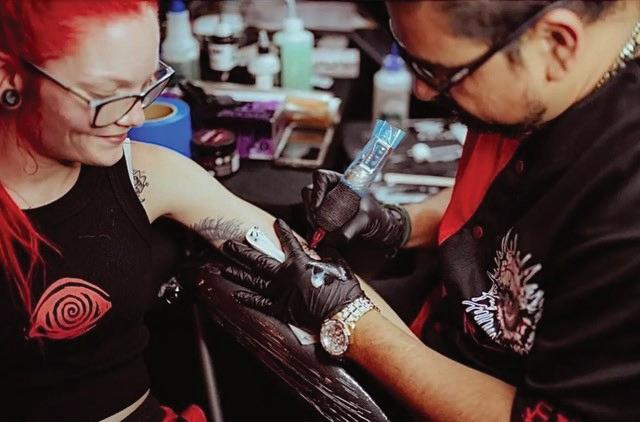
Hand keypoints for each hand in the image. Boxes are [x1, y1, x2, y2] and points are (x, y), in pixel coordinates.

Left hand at [222, 219, 363, 328]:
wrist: (343, 315)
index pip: (288, 241)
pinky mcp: (281, 309)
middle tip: (227, 244)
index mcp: (300, 262)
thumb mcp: (338, 264)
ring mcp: (280, 293)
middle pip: (258, 260)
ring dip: (237, 272)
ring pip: (253, 280)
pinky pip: (260, 303)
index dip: (282, 230)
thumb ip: (326, 252)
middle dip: (241, 250)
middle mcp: (285, 275)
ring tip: (223, 267)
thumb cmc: (343, 290)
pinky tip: (236, 294)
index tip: (276, 222)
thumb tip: (322, 245)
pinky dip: (248, 299)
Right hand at [302, 169, 410, 248]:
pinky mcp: (321, 220)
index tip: (317, 209)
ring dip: (314, 223)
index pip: (320, 177)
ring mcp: (322, 204)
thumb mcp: (367, 219)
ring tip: (328, 235)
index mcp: (341, 181)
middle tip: (321, 227)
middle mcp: (329, 190)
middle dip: (312, 211)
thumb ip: (352, 227)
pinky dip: (315, 233)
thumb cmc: (375, 217)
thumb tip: (334, 237)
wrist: (378, 230)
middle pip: (308, 194)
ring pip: (308, 210)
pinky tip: (325, 239)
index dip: (316, 192)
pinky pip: (310, 224)